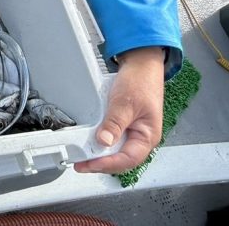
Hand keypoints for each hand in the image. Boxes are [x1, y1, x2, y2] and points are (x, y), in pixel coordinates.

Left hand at [74, 46, 164, 174]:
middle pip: (120, 158)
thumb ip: (114, 123)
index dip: (107, 164)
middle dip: (100, 162)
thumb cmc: (141, 82)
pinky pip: (112, 137)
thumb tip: (104, 141)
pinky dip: (100, 140)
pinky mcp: (124, 124)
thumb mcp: (125, 103)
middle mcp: (140, 137)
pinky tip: (90, 141)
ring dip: (99, 152)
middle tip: (81, 162)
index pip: (127, 159)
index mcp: (147, 136)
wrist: (141, 64)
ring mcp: (132, 131)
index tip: (89, 164)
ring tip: (82, 154)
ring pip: (115, 149)